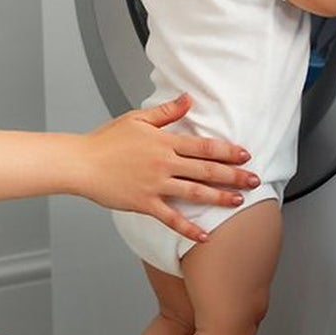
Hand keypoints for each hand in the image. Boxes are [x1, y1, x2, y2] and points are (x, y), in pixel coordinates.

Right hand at [79, 94, 257, 240]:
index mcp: (164, 142)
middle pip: (206, 170)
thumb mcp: (137, 118)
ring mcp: (155, 185)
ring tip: (238, 201)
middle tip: (255, 180)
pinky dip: (189, 228)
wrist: (81, 163)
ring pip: (194, 193)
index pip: (204, 146)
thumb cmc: (106, 140)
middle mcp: (164, 164)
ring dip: (219, 198)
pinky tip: (204, 235)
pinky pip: (171, 218)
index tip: (245, 155)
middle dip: (234, 175)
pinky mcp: (144, 203)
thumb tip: (188, 99)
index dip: (228, 151)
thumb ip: (167, 112)